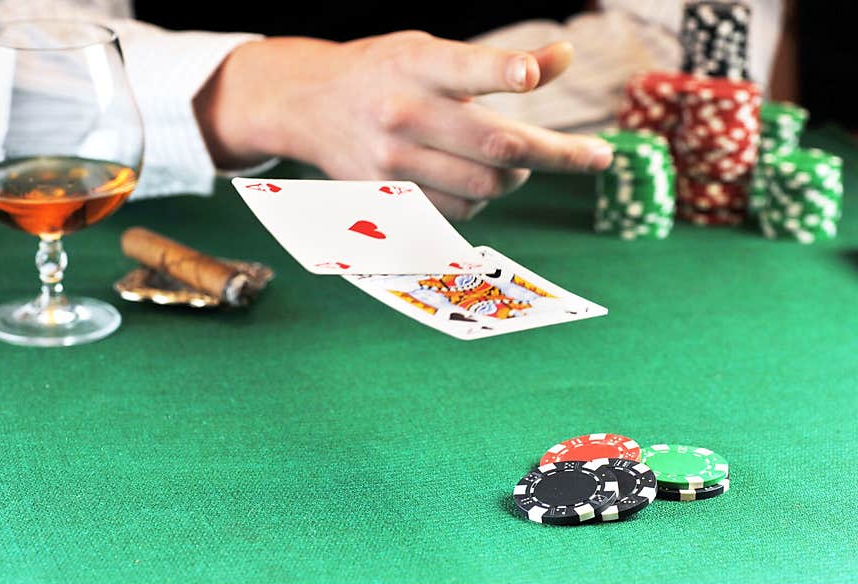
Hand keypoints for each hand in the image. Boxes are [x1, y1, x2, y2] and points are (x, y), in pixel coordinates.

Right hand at [194, 31, 613, 219]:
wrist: (310, 106)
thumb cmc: (385, 72)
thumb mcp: (431, 51)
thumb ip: (496, 62)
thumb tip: (563, 57)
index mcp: (415, 65)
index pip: (463, 69)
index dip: (500, 71)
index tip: (530, 76)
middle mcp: (402, 113)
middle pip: (494, 146)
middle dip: (557, 155)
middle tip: (595, 157)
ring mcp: (392, 162)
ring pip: (484, 188)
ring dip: (515, 179)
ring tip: (514, 164)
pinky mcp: (387, 196)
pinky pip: (458, 212)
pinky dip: (481, 200)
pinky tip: (474, 179)